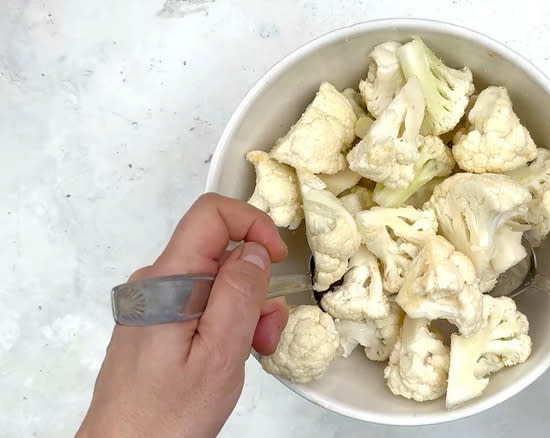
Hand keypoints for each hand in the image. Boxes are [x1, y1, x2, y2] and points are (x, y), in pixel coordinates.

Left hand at [76, 193, 289, 437]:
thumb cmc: (167, 415)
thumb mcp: (219, 354)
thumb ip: (239, 295)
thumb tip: (254, 250)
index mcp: (168, 281)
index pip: (211, 213)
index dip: (253, 223)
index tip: (277, 258)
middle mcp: (156, 282)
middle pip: (219, 251)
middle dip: (256, 283)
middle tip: (266, 332)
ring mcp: (155, 303)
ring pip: (216, 281)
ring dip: (245, 309)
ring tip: (252, 352)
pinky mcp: (158, 322)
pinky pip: (203, 304)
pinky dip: (227, 322)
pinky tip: (231, 356)